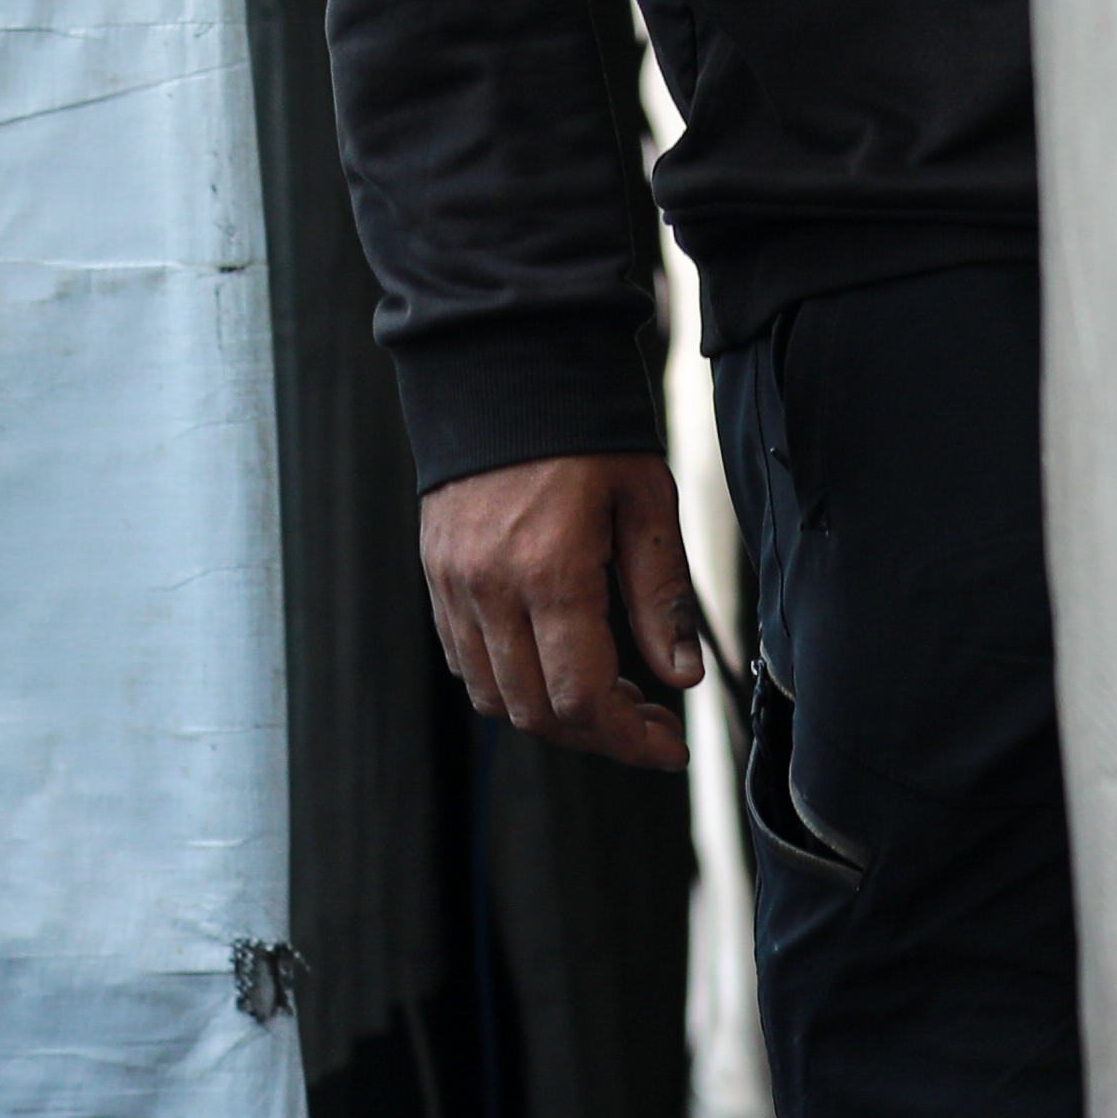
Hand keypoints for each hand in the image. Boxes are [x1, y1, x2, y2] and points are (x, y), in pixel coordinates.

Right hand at [419, 452, 700, 766]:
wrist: (506, 369)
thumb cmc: (586, 431)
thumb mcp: (647, 503)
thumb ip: (662, 597)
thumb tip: (680, 675)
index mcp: (550, 571)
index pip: (582, 697)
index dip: (628, 740)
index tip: (667, 748)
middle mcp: (490, 590)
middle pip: (536, 712)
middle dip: (599, 735)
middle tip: (648, 722)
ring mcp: (453, 587)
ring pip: (494, 699)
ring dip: (552, 714)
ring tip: (606, 692)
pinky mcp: (436, 578)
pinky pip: (466, 662)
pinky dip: (510, 684)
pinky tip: (553, 662)